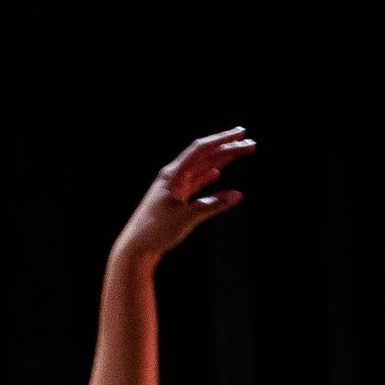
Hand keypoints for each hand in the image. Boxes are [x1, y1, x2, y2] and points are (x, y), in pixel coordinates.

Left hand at [113, 126, 253, 265]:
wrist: (135, 250)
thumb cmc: (156, 232)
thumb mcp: (186, 218)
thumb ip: (212, 205)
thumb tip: (237, 196)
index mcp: (172, 175)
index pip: (201, 150)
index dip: (222, 140)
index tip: (241, 134)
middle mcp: (173, 177)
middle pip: (204, 157)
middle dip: (227, 149)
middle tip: (250, 143)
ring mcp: (173, 188)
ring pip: (201, 169)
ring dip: (220, 161)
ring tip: (239, 153)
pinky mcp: (174, 201)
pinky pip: (194, 184)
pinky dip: (207, 178)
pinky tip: (217, 173)